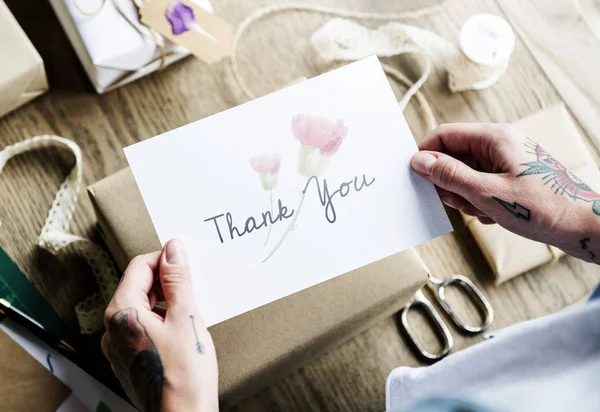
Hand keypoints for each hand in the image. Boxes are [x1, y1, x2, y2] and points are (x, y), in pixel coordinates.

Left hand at [101, 240, 218, 411]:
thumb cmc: (184, 374)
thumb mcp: (186, 316)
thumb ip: (178, 279)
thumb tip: (173, 249)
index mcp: (121, 313)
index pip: (139, 267)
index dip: (165, 259)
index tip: (186, 261)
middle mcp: (112, 328)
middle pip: (138, 287)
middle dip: (166, 282)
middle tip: (193, 286)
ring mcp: (118, 347)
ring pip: (142, 308)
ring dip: (166, 301)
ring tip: (191, 311)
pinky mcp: (129, 360)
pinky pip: (143, 328)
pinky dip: (162, 320)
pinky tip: (182, 331)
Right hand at [410, 123, 599, 263]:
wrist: (584, 226)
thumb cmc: (543, 208)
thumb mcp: (487, 193)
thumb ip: (449, 175)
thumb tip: (419, 161)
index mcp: (494, 137)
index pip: (444, 135)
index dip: (426, 155)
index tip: (416, 177)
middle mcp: (499, 144)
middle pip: (453, 157)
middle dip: (451, 183)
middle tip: (464, 203)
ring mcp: (504, 161)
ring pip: (464, 175)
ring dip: (466, 197)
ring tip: (486, 211)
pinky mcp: (509, 177)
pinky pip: (479, 186)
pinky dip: (480, 202)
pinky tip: (496, 214)